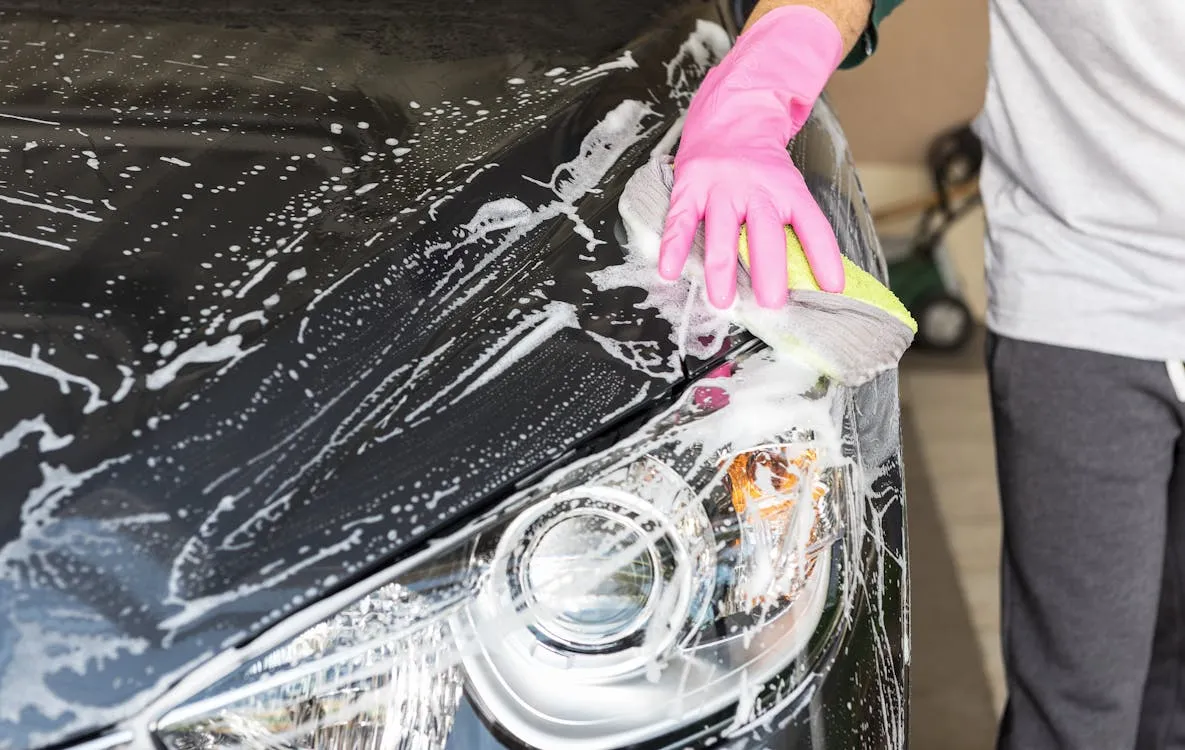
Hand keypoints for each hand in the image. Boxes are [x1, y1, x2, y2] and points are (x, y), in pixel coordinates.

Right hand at [657, 5, 846, 308]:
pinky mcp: (690, 186)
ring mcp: (721, 187)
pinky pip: (681, 221)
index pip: (813, 225)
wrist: (732, 114)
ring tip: (723, 301)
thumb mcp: (788, 186)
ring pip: (723, 233)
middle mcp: (756, 189)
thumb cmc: (762, 165)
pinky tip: (669, 271)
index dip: (825, 257)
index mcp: (788, 190)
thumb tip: (818, 279)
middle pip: (766, 234)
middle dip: (769, 271)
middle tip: (771, 303)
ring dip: (722, 271)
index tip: (832, 288)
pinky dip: (673, 247)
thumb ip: (796, 226)